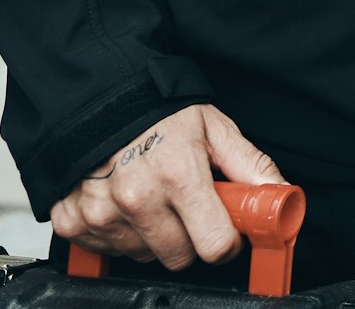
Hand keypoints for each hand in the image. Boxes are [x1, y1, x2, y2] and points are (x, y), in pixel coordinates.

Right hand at [49, 104, 284, 269]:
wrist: (98, 96)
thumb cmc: (158, 110)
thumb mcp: (214, 128)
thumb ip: (249, 165)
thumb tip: (280, 195)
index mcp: (179, 175)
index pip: (214, 245)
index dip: (227, 243)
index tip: (226, 233)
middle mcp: (138, 198)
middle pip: (179, 258)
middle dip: (190, 240)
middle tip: (187, 208)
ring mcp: (102, 213)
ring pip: (143, 255)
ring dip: (153, 236)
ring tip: (152, 197)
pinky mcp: (74, 221)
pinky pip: (107, 251)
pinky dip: (119, 234)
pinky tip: (123, 203)